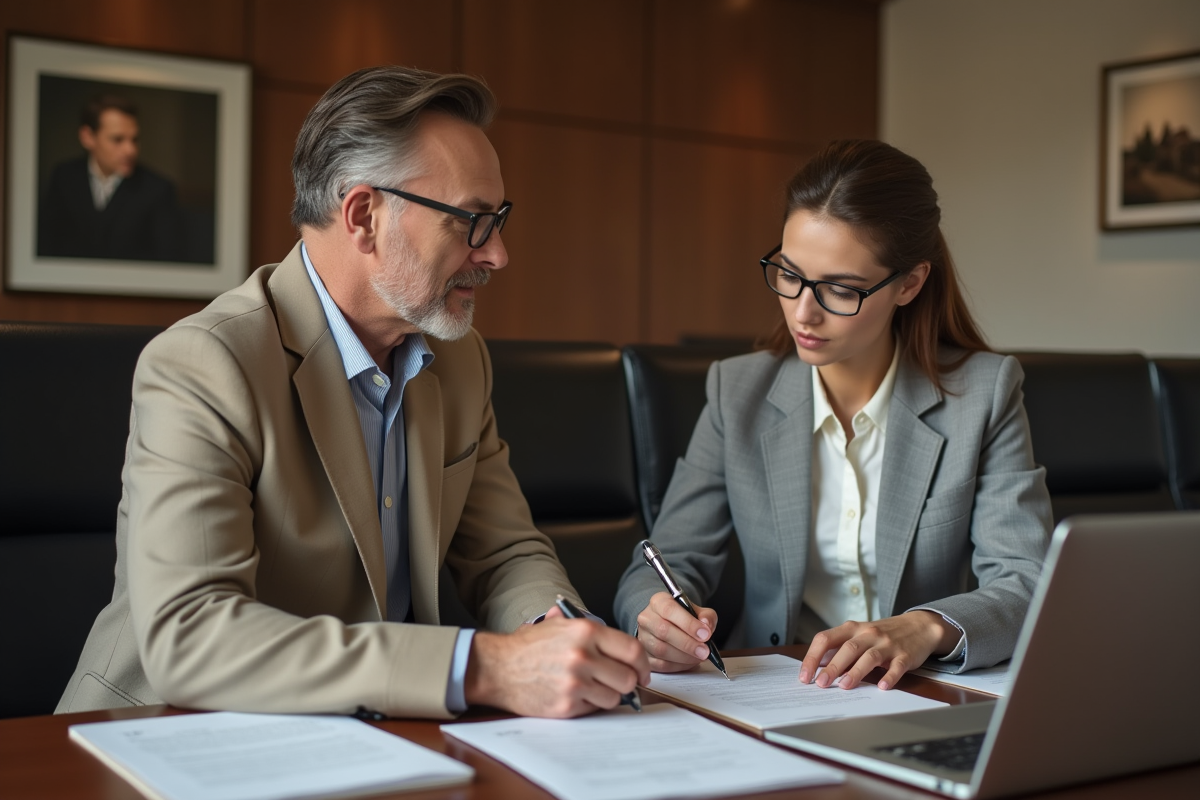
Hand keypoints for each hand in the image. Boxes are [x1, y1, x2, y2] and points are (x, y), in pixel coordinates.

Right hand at [464, 616, 649, 717]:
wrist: (497, 667)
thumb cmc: (527, 647)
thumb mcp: (557, 624)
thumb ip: (588, 627)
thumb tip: (617, 640)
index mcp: (585, 632)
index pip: (632, 650)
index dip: (643, 663)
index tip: (642, 671)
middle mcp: (583, 656)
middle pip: (629, 678)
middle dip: (628, 682)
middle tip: (620, 682)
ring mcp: (575, 682)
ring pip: (615, 697)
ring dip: (609, 694)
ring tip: (592, 687)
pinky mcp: (566, 705)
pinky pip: (594, 709)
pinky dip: (590, 704)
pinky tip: (576, 695)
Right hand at [635, 592, 718, 672]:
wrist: (671, 626)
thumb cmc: (684, 618)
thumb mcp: (698, 611)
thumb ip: (706, 616)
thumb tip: (706, 625)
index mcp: (658, 602)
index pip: (670, 610)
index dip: (688, 623)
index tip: (705, 634)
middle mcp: (646, 618)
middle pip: (663, 631)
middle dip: (687, 643)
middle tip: (704, 651)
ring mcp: (643, 637)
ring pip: (660, 649)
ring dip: (684, 656)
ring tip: (699, 657)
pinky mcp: (645, 655)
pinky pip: (660, 664)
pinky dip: (678, 666)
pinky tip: (690, 662)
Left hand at [798, 611, 958, 690]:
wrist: (919, 626)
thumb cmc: (883, 634)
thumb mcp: (859, 635)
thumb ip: (840, 648)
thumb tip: (818, 665)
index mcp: (852, 628)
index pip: (826, 639)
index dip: (813, 657)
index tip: (805, 675)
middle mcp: (868, 633)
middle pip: (847, 648)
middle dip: (832, 667)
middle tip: (820, 684)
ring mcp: (887, 644)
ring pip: (869, 657)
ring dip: (855, 672)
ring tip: (844, 686)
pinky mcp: (905, 655)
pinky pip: (897, 666)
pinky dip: (889, 676)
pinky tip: (882, 686)